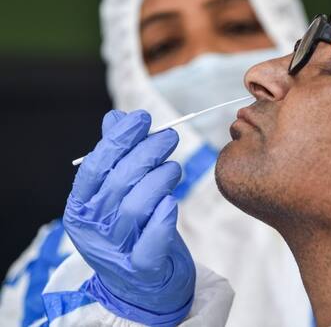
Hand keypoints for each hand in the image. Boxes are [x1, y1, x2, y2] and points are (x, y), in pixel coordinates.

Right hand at [64, 110, 195, 324]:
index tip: (143, 118)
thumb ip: (116, 157)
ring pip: (136, 206)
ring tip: (174, 169)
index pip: (96, 166)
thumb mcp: (117, 195)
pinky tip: (172, 202)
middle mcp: (93, 229)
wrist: (140, 287)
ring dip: (159, 179)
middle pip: (119, 181)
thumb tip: (116, 118)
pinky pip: (151, 240)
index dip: (120, 139)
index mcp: (81, 207)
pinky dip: (163, 219)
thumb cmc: (131, 231)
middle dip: (146, 152)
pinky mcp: (141, 268)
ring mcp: (115, 250)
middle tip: (169, 137)